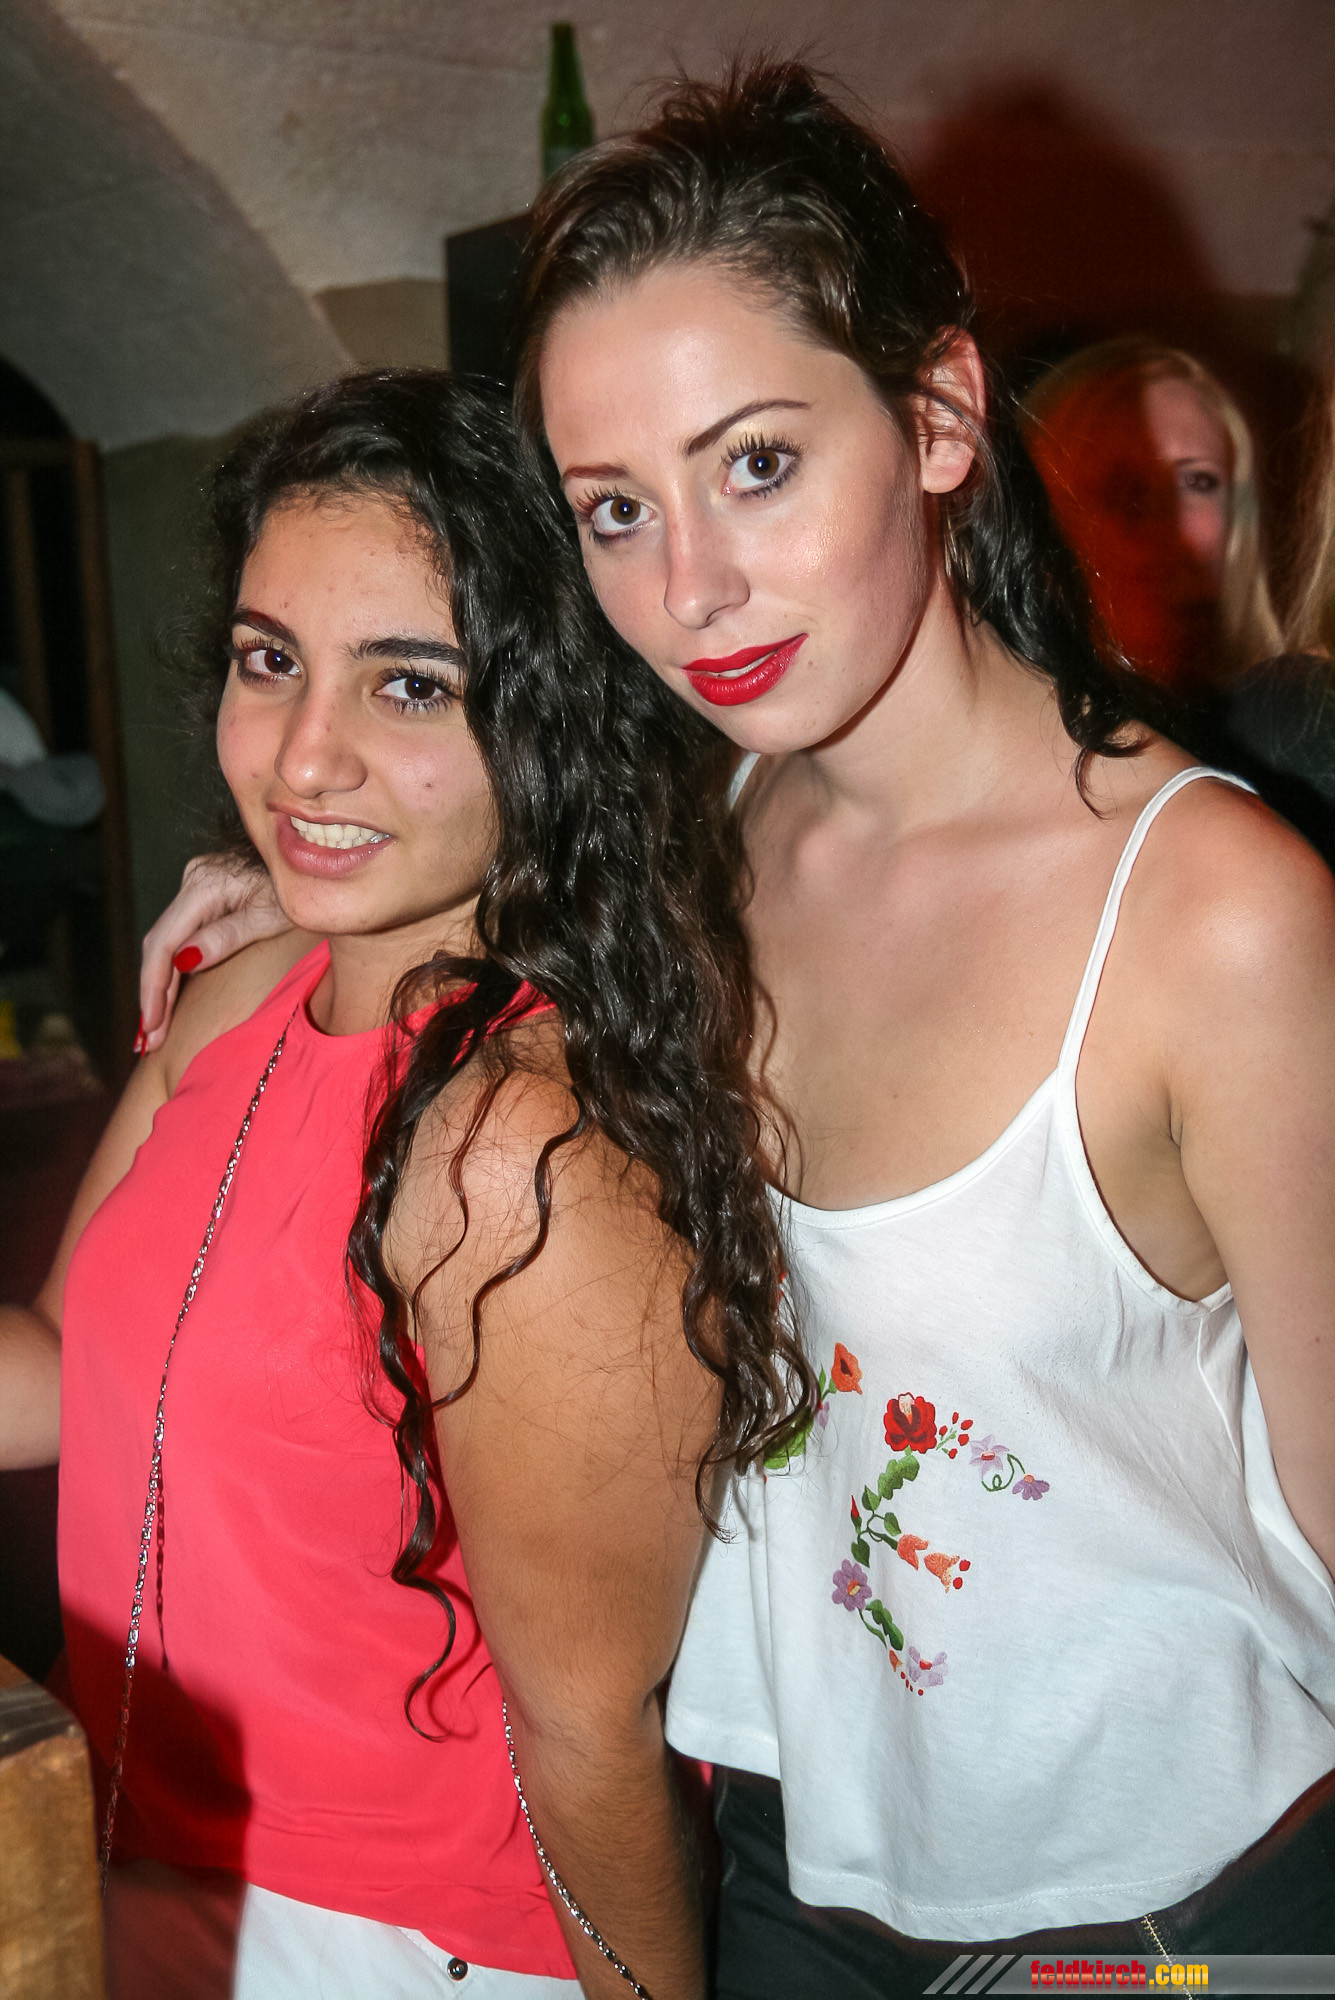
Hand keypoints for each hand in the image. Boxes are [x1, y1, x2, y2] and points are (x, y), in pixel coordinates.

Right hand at [138, 853, 290, 1053]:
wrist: (313, 871)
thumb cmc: (298, 895)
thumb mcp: (269, 919)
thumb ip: (225, 937)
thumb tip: (183, 962)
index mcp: (204, 884)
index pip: (165, 943)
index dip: (154, 989)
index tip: (152, 1026)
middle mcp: (192, 881)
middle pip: (160, 946)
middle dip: (154, 995)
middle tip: (149, 1039)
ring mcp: (196, 887)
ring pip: (167, 944)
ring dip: (160, 987)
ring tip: (155, 1029)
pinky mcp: (204, 897)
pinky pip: (181, 937)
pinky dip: (174, 970)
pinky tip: (169, 1000)